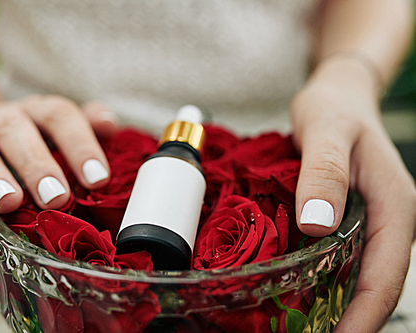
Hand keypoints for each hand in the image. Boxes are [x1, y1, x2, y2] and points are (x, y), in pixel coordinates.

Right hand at [0, 96, 118, 250]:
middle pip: (16, 130)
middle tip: (57, 196)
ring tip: (9, 203)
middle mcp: (4, 119)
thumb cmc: (41, 140)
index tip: (98, 179)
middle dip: (37, 164)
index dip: (80, 145)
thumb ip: (90, 127)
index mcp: (39, 110)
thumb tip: (110, 125)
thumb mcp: (67, 132)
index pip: (60, 116)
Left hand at [291, 57, 415, 331]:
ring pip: (357, 275)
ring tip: (299, 325)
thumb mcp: (326, 129)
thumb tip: (318, 225)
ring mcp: (367, 220)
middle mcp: (386, 220)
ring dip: (334, 306)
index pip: (385, 275)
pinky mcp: (348, 217)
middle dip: (347, 319)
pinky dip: (324, 280)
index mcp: (394, 205)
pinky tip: (297, 290)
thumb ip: (325, 172)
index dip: (362, 315)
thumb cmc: (335, 106)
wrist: (337, 94)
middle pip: (373, 284)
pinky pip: (342, 258)